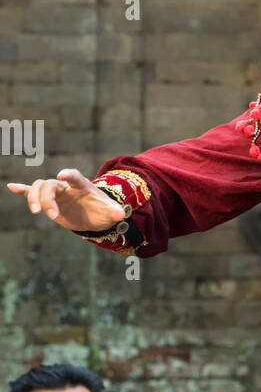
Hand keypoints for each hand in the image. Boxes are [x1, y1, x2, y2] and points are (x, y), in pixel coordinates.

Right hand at [7, 168, 123, 232]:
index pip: (74, 177)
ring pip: (39, 187)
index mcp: (81, 185)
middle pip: (50, 184)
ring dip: (34, 198)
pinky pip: (32, 191)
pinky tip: (11, 187)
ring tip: (37, 213)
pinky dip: (22, 189)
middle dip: (48, 199)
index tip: (62, 175)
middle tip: (53, 216)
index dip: (69, 175)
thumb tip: (120, 214)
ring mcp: (55, 192)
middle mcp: (66, 186)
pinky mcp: (48, 200)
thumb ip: (115, 211)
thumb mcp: (111, 213)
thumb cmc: (103, 211)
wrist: (95, 215)